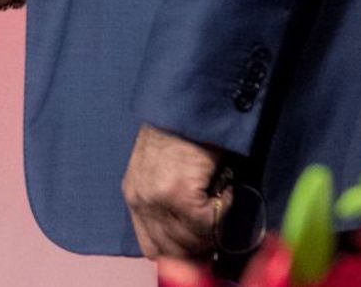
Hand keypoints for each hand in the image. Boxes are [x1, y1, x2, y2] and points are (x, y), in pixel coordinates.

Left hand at [122, 124, 226, 260]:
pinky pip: (210, 222)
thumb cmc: (179, 133)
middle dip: (200, 246)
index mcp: (133, 197)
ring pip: (194, 239)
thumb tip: (194, 240)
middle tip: (220, 230)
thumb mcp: (160, 171)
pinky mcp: (180, 194)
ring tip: (222, 202)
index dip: (179, 254)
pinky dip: (225, 209)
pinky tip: (227, 189)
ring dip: (214, 227)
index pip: (153, 248)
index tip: (201, 251)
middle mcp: (141, 201)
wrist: (187, 106)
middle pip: (174, 249)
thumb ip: (166, 205)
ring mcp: (159, 199)